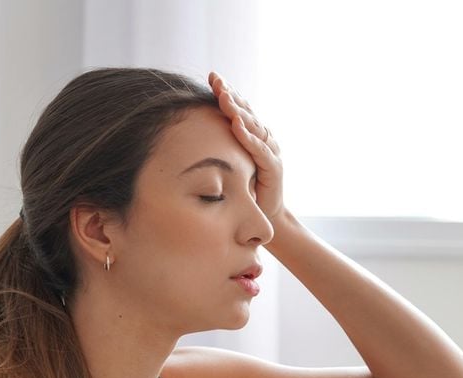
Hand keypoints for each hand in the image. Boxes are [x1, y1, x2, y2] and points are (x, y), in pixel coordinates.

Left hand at [208, 71, 283, 220]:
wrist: (266, 215)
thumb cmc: (245, 189)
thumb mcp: (229, 164)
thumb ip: (219, 148)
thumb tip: (189, 133)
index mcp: (253, 136)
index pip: (240, 109)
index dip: (227, 92)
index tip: (212, 77)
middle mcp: (264, 140)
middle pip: (247, 112)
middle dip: (230, 94)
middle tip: (216, 79)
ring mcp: (271, 152)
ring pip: (253, 126)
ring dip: (238, 111)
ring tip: (223, 97)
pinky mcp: (273, 168)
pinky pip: (259, 149)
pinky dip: (248, 136)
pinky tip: (236, 125)